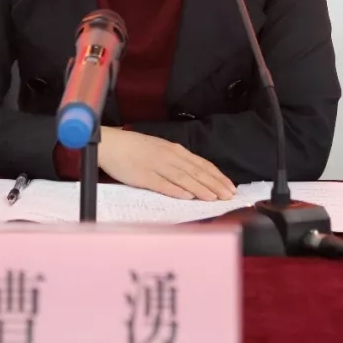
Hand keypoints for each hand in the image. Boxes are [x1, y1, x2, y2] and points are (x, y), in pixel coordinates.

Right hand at [99, 128, 235, 200]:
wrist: (111, 144)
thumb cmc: (135, 148)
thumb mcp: (160, 150)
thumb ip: (177, 161)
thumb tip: (195, 174)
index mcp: (175, 150)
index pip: (202, 164)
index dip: (217, 176)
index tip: (230, 187)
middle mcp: (169, 157)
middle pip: (196, 172)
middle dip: (214, 184)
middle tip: (229, 196)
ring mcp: (157, 166)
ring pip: (183, 178)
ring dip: (200, 188)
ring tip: (213, 198)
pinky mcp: (143, 176)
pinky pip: (162, 184)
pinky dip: (176, 190)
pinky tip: (187, 197)